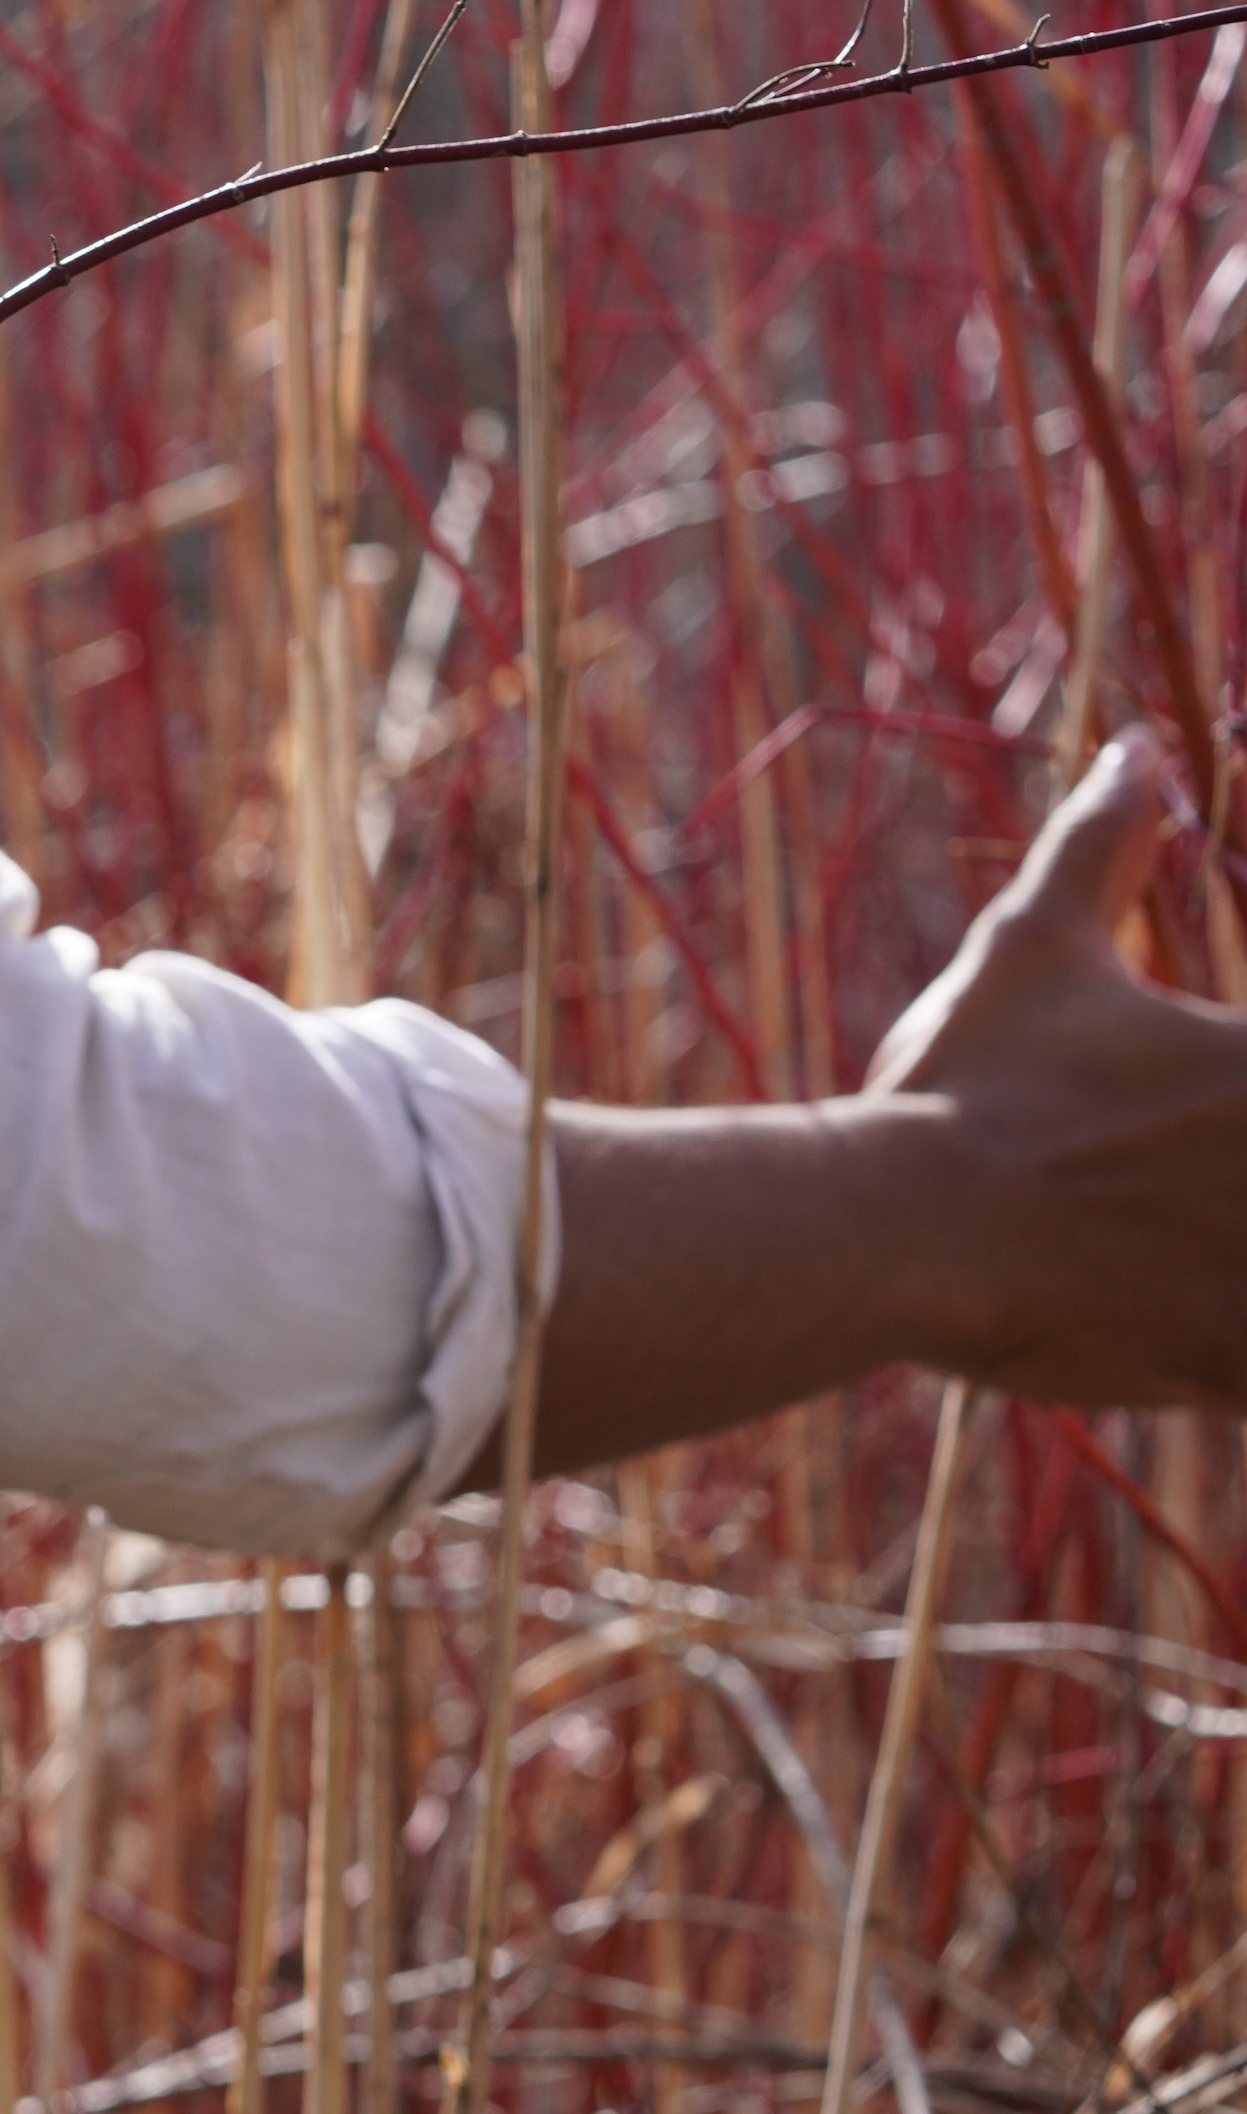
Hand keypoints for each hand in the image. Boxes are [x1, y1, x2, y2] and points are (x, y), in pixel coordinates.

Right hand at [858, 724, 1246, 1410]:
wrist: (900, 1223)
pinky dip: (1245, 1367)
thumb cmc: (967, 1081)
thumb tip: (1140, 747)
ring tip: (1211, 1244)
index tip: (1230, 1092)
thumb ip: (1104, 846)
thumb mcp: (1034, 947)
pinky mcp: (1239, 1363)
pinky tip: (1216, 1351)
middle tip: (1215, 1174)